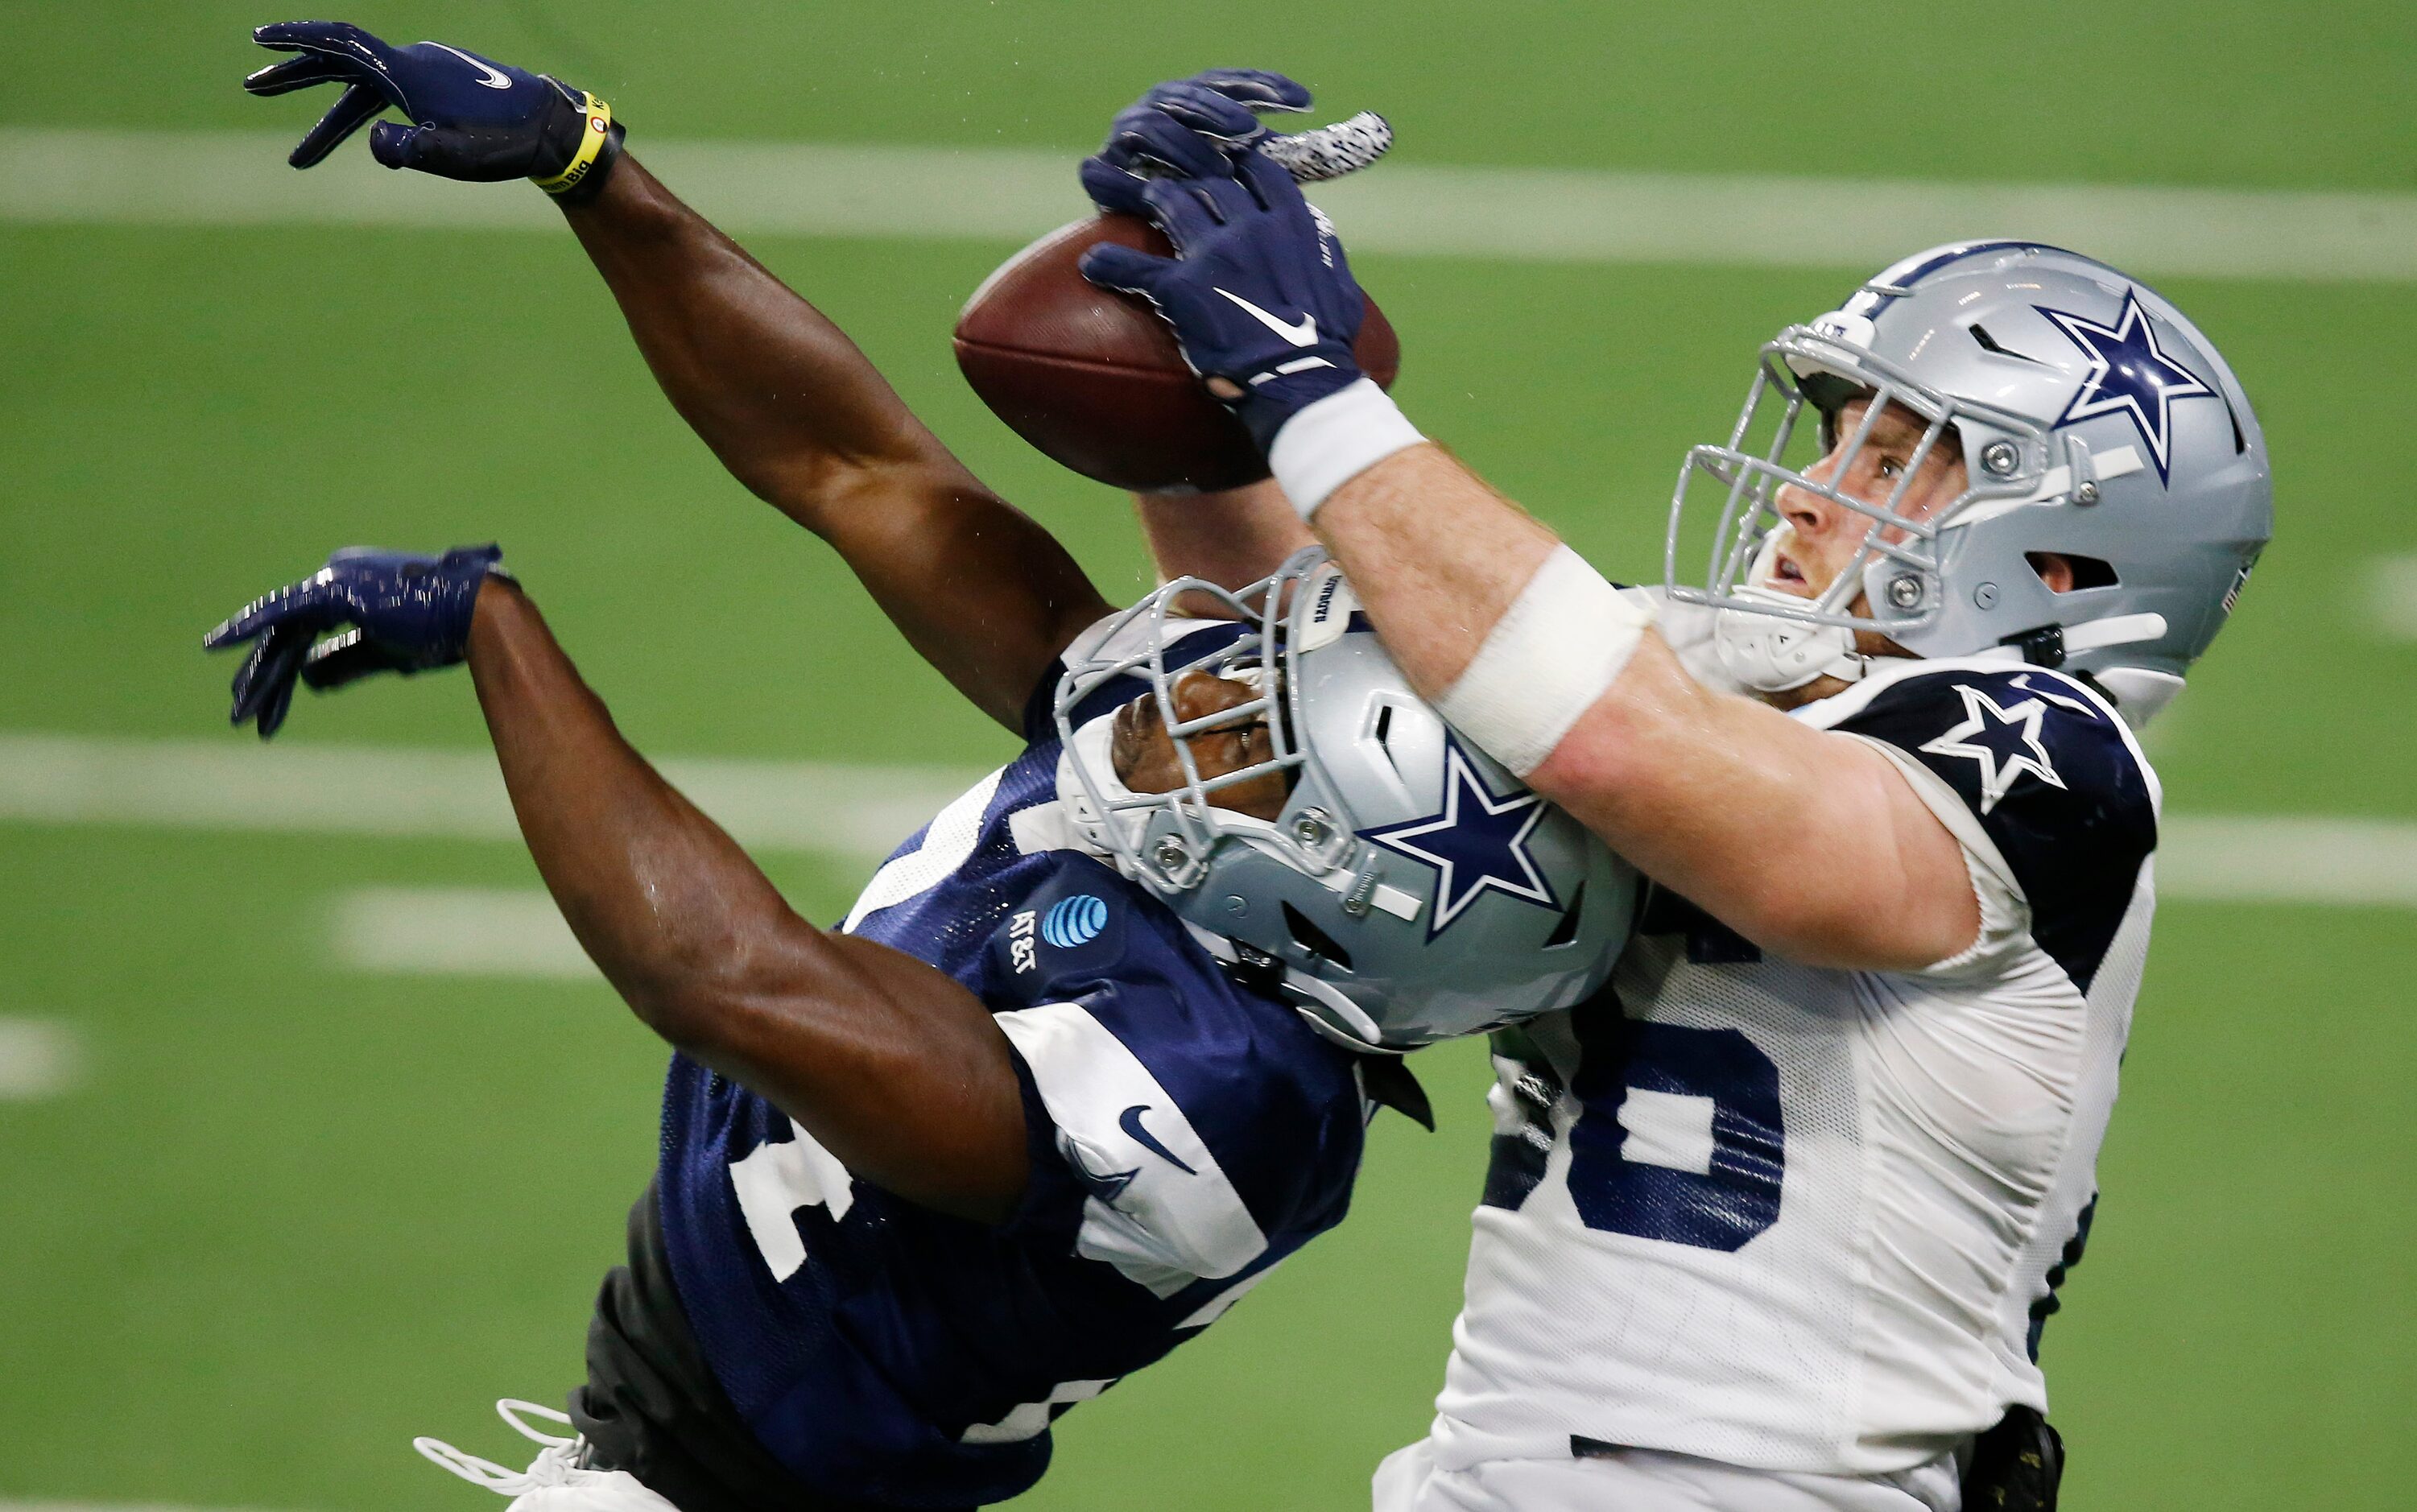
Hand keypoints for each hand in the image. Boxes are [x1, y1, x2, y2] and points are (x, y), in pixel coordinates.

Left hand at [203, 545, 504, 737]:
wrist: (478, 617)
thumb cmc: (446, 634)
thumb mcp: (388, 654)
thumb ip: (345, 661)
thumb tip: (307, 681)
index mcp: (353, 590)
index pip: (305, 632)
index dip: (285, 669)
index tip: (267, 702)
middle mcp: (336, 578)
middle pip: (288, 635)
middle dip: (265, 678)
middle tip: (242, 716)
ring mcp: (333, 581)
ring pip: (284, 634)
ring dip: (263, 677)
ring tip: (242, 717)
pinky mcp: (334, 590)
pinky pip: (280, 613)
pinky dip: (247, 626)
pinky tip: (217, 645)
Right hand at [243, 21, 620, 197]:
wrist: (551, 127)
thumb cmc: (504, 142)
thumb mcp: (454, 154)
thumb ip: (409, 150)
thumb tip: (370, 141)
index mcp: (407, 71)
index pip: (342, 43)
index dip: (298, 38)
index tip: (259, 38)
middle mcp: (411, 64)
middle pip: (340, 64)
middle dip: (295, 78)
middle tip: (252, 88)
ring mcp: (424, 75)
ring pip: (361, 91)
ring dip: (326, 119)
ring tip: (299, 160)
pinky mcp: (437, 89)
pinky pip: (387, 101)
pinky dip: (363, 121)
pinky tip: (358, 150)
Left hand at [1079, 146, 1367, 449]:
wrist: (1302, 380)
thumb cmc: (1328, 342)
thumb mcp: (1340, 286)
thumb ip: (1325, 249)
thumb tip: (1318, 228)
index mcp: (1291, 223)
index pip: (1260, 171)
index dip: (1240, 162)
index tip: (1228, 161)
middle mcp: (1251, 227)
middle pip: (1211, 182)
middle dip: (1191, 173)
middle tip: (1174, 174)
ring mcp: (1214, 253)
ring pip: (1174, 205)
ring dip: (1154, 197)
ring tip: (1140, 195)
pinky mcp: (1182, 288)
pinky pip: (1136, 268)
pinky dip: (1110, 264)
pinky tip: (1092, 263)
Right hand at [1081, 71, 1389, 193]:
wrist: (1178, 255)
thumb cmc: (1231, 212)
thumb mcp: (1277, 182)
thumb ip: (1317, 155)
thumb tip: (1381, 131)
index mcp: (1210, 108)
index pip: (1237, 85)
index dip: (1267, 88)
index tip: (1303, 102)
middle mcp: (1169, 115)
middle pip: (1190, 95)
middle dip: (1218, 108)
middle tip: (1247, 129)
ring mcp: (1131, 142)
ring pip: (1152, 123)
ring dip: (1183, 141)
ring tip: (1212, 165)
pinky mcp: (1104, 177)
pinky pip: (1104, 170)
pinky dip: (1125, 177)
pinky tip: (1153, 190)